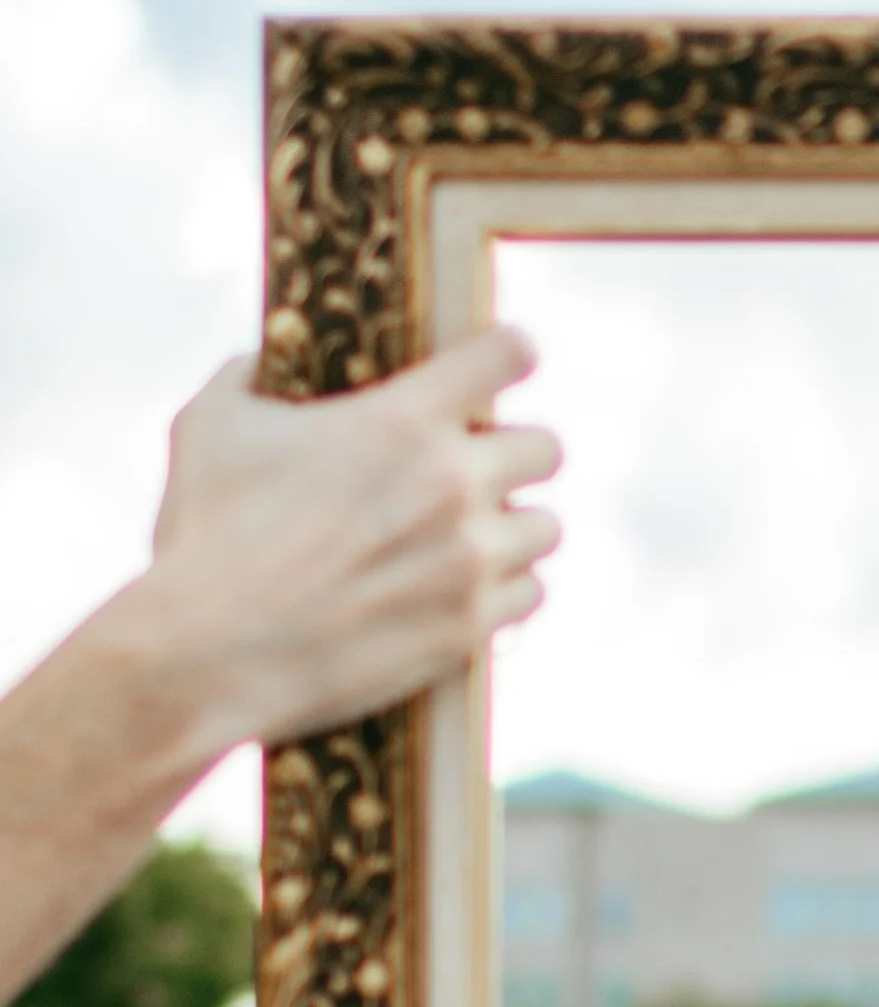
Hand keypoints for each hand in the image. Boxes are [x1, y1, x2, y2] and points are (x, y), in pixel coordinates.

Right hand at [142, 325, 559, 747]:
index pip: (507, 355)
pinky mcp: (469, 628)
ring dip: (514, 527)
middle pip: (548, 448)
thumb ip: (250, 375)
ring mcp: (469, 561)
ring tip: (472, 536)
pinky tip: (468, 588)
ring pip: (546, 527)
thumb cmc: (202, 534)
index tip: (503, 362)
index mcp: (402, 420)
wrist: (203, 653)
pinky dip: (505, 590)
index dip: (509, 354)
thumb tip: (262, 358)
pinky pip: (531, 593)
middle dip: (516, 452)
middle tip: (480, 468)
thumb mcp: (210, 425)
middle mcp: (453, 484)